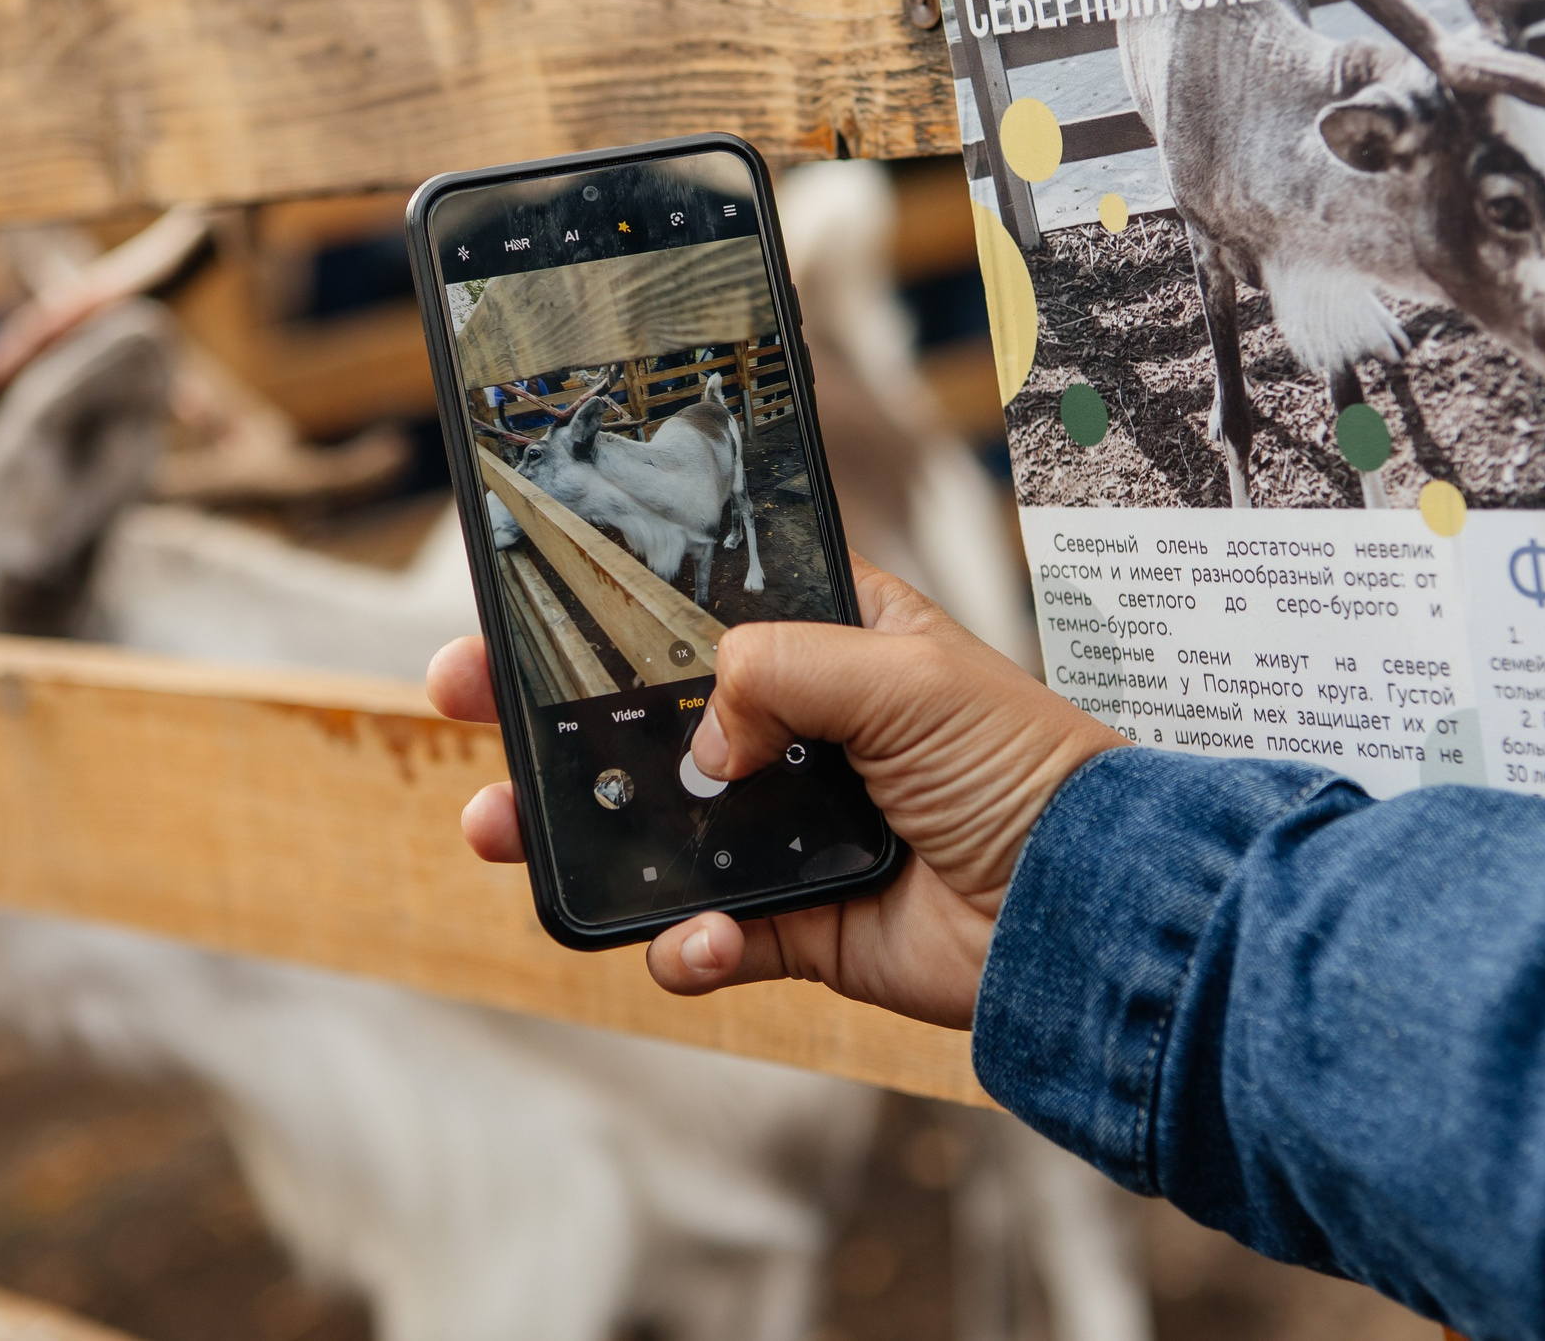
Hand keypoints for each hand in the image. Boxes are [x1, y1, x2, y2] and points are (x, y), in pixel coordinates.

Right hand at [428, 557, 1124, 1027]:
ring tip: (502, 829)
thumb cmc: (1019, 764)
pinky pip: (712, 936)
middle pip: (647, 717)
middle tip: (459, 704)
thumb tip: (701, 738)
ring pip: (655, 829)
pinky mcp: (802, 926)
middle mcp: (801, 731)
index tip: (515, 600)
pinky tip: (688, 942)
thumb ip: (780, 670)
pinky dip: (687, 945)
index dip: (609, 606)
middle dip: (548, 717)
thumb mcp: (902, 674)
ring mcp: (793, 830)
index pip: (698, 608)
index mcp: (832, 643)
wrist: (1085, 906)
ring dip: (575, 832)